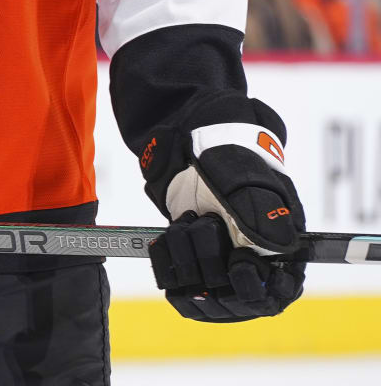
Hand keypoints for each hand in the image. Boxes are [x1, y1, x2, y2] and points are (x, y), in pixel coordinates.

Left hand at [140, 98, 305, 320]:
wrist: (186, 146)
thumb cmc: (226, 157)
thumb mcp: (246, 177)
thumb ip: (263, 211)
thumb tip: (277, 249)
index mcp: (279, 247)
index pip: (279, 292)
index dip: (259, 290)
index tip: (238, 266)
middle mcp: (251, 262)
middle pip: (236, 298)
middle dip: (212, 262)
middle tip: (202, 223)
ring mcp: (219, 264)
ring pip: (205, 295)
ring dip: (187, 260)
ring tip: (185, 221)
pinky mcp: (191, 262)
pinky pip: (179, 289)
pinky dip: (167, 268)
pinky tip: (166, 240)